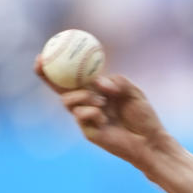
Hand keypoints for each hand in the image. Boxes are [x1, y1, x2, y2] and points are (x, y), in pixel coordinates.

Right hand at [34, 62, 170, 170]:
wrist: (151, 141)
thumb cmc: (143, 116)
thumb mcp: (133, 92)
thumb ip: (117, 82)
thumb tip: (97, 82)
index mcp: (96, 90)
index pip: (74, 76)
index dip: (59, 65)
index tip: (46, 51)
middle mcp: (87, 103)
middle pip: (60, 88)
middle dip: (46, 75)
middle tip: (41, 64)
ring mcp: (86, 117)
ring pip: (68, 102)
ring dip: (82, 97)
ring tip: (101, 102)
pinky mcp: (88, 131)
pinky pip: (80, 116)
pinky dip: (90, 112)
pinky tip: (103, 116)